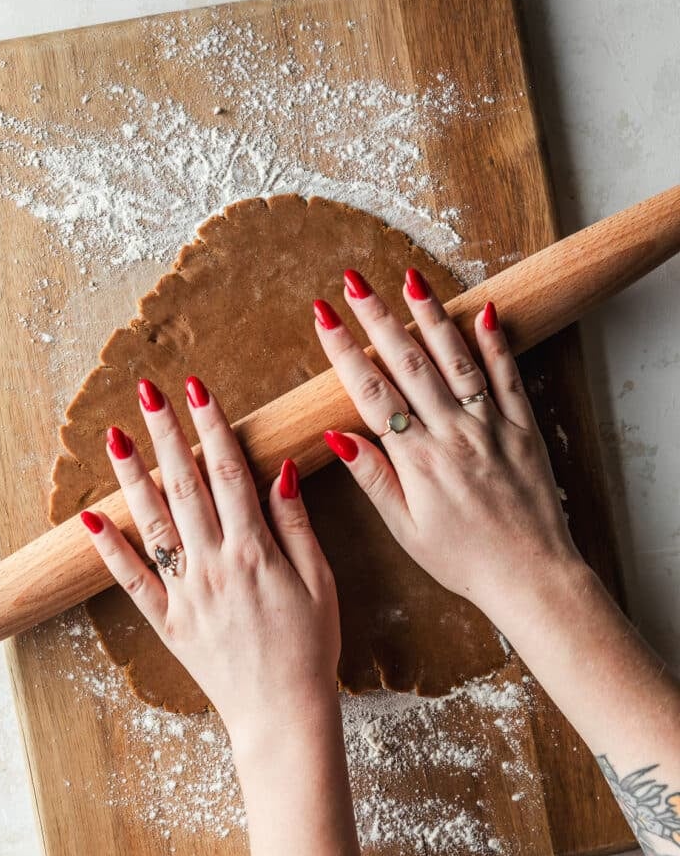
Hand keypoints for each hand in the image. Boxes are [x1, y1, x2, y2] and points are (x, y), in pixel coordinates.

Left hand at [80, 375, 338, 745]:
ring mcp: (185, 592)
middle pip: (185, 486)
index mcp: (254, 550)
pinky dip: (109, 550)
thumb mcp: (320, 581)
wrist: (283, 713)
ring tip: (115, 436)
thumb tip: (282, 471)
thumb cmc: (311, 647)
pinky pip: (132, 581)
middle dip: (166, 433)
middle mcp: (213, 564)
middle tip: (148, 392)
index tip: (198, 389)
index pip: (228, 473)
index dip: (212, 426)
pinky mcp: (168, 621)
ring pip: (153, 523)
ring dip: (133, 476)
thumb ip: (296, 524)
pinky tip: (91, 519)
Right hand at [314, 268, 582, 622]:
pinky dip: (494, 343)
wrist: (530, 575)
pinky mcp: (523, 427)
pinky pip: (507, 377)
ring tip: (409, 280)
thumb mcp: (405, 529)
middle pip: (408, 363)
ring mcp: (490, 426)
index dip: (343, 350)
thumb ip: (373, 478)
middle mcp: (452, 433)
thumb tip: (336, 436)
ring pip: (455, 360)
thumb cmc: (463, 559)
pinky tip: (482, 311)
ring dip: (430, 316)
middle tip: (354, 282)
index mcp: (417, 460)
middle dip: (377, 317)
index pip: (371, 391)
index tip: (324, 316)